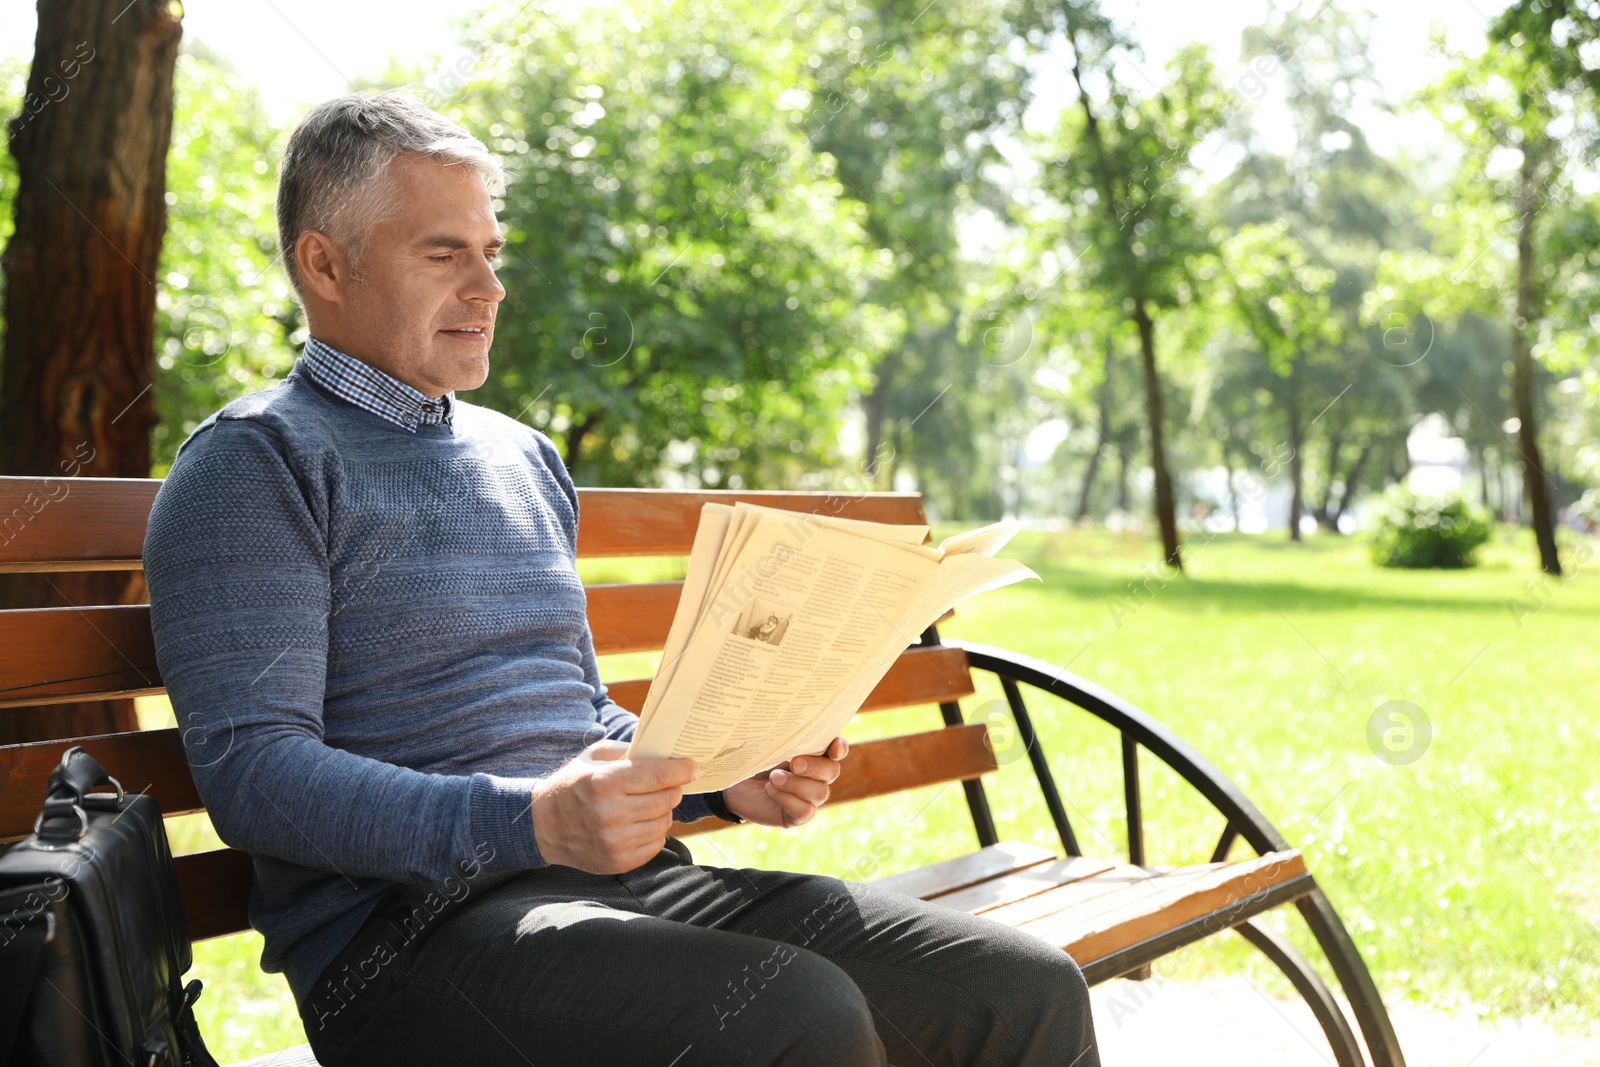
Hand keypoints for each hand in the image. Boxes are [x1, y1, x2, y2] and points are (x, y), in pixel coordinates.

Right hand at [530, 740, 696, 874]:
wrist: (543, 826)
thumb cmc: (573, 785)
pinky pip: (656, 843)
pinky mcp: (618, 862)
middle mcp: (611, 814)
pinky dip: (653, 831)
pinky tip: (638, 823)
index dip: (682, 770)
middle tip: (668, 783)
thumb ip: (629, 752)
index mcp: (605, 783)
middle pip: (666, 799)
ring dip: (662, 810)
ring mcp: (615, 842)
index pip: (659, 776)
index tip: (693, 766)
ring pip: (664, 822)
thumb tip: (666, 754)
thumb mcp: (594, 758)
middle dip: (673, 788)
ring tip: (648, 803)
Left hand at [721, 736, 847, 827]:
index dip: (840, 748)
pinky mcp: (799, 815)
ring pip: (819, 793)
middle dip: (814, 767)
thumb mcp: (770, 745)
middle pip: (832, 771)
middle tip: (793, 762)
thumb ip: (786, 738)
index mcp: (816, 753)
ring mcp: (811, 797)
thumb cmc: (755, 759)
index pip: (838, 749)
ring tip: (773, 777)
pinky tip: (770, 790)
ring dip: (795, 784)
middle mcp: (818, 775)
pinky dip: (787, 799)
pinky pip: (805, 811)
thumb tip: (789, 727)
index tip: (833, 749)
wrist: (734, 783)